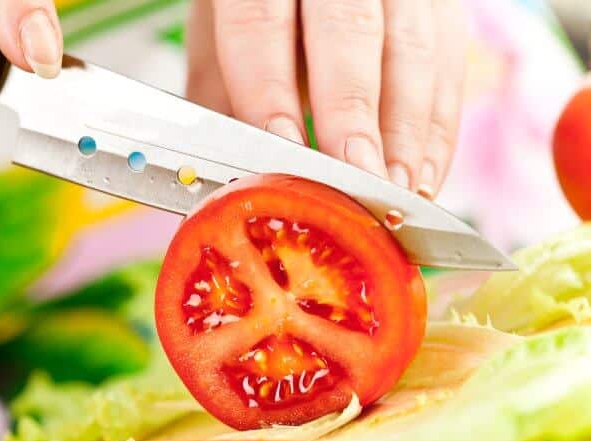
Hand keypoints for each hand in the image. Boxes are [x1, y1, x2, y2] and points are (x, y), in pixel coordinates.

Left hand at [185, 0, 468, 197]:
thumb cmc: (261, 9)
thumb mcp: (219, 34)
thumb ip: (221, 93)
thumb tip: (226, 178)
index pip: (260, 25)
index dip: (270, 91)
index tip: (284, 152)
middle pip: (347, 32)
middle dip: (353, 115)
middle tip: (355, 181)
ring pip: (412, 49)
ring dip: (405, 132)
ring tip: (392, 193)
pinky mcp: (439, 5)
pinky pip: (450, 63)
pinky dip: (438, 129)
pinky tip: (420, 177)